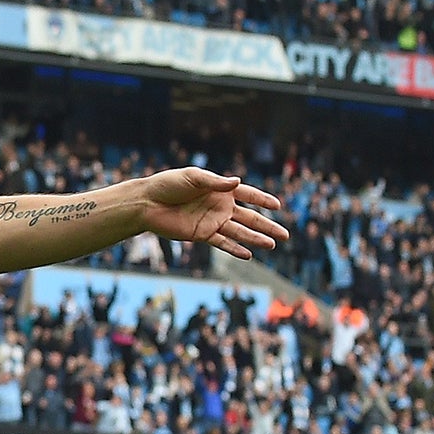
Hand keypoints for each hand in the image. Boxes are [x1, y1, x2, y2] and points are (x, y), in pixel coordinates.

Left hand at [136, 168, 288, 259]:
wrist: (147, 203)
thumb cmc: (168, 185)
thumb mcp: (193, 178)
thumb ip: (215, 183)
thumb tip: (237, 182)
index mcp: (220, 190)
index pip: (248, 195)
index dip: (263, 200)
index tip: (278, 206)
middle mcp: (220, 207)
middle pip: (249, 218)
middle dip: (267, 226)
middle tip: (285, 235)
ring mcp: (212, 222)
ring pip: (239, 233)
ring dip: (256, 239)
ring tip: (273, 245)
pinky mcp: (202, 235)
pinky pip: (222, 243)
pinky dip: (235, 249)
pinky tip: (249, 255)